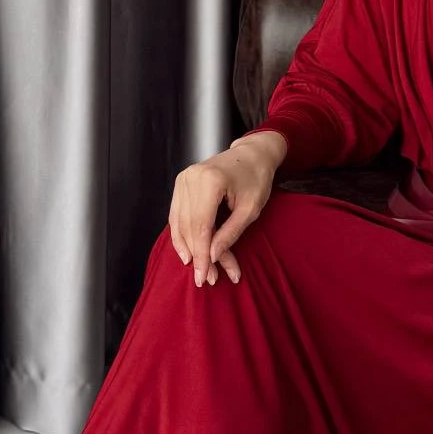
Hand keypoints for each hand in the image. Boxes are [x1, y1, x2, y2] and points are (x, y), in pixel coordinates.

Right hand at [168, 133, 286, 286]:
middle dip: (198, 255)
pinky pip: (176, 214)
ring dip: (188, 249)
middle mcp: (191, 178)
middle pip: (189, 227)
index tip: (205, 277)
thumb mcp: (250, 209)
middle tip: (207, 279)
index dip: (202, 255)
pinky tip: (186, 253)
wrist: (252, 154)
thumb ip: (230, 233)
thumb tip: (211, 256)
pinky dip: (180, 235)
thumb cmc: (256, 179)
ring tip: (199, 270)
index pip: (201, 227)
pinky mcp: (181, 182)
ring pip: (179, 223)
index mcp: (211, 181)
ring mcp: (183, 178)